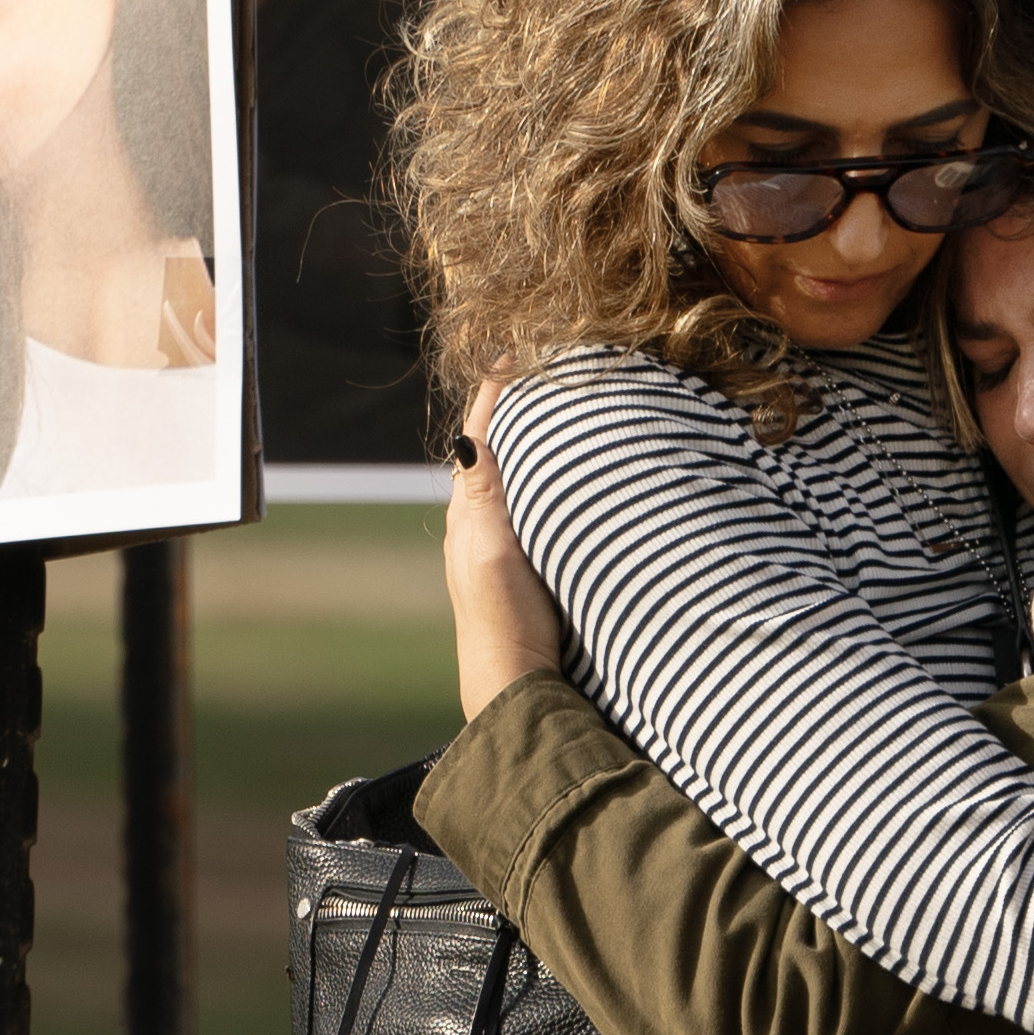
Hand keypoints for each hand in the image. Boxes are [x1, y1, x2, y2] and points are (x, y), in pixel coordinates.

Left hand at [444, 391, 566, 716]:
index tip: (511, 349)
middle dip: (513, 406)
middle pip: (494, 447)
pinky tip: (565, 476)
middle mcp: (480, 523)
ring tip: (555, 406)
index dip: (494, 390)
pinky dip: (544, 475)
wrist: (516, 685)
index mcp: (468, 512)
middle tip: (538, 366)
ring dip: (529, 440)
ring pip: (513, 475)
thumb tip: (469, 435)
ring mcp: (501, 544)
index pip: (477, 433)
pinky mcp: (524, 564)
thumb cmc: (503, 621)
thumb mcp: (491, 553)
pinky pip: (531, 503)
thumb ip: (484, 496)